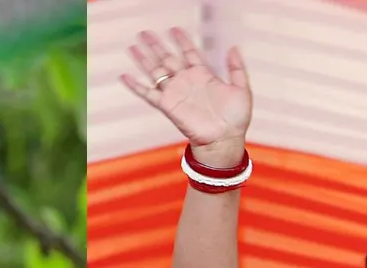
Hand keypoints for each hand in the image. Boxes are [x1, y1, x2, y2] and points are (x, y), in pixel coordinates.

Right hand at [121, 28, 252, 166]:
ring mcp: (175, 93)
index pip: (189, 52)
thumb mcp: (242, 89)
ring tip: (133, 46)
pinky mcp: (167, 106)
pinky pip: (148, 94)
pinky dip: (135, 85)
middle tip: (145, 32)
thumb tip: (234, 48)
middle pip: (167, 58)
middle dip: (156, 45)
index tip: (174, 29)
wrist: (224, 139)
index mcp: (203, 75)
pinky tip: (124, 76)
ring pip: (155, 71)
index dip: (181, 40)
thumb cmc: (235, 119)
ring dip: (143, 59)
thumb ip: (236, 68)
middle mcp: (186, 82)